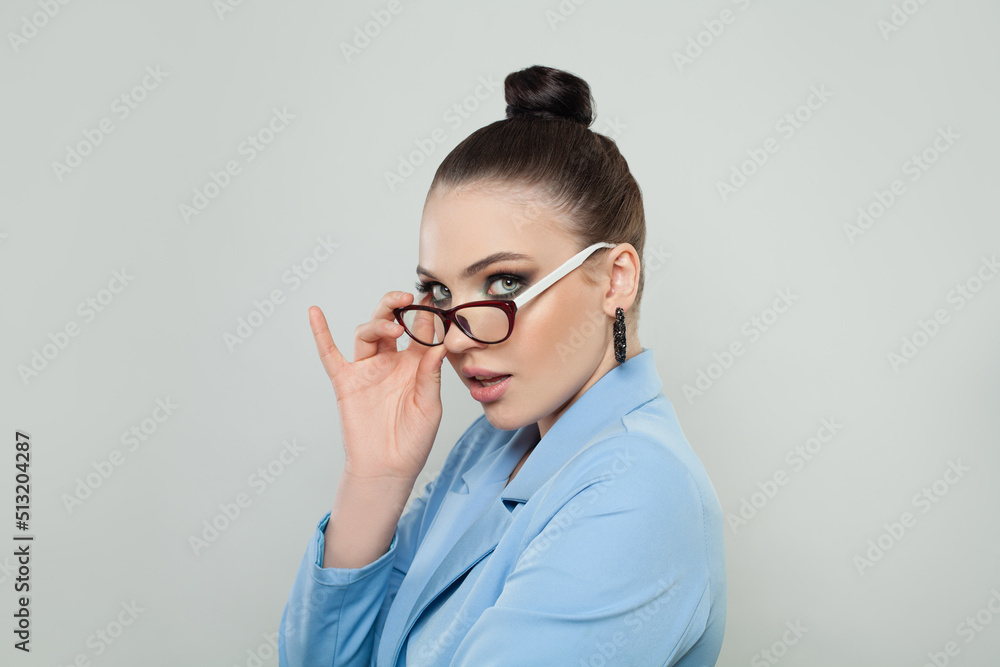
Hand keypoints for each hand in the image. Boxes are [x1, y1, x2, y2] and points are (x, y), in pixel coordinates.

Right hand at [308, 292, 448, 480]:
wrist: (388, 469)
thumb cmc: (413, 441)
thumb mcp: (430, 407)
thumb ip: (431, 375)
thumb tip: (440, 345)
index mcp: (415, 365)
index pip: (421, 332)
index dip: (427, 317)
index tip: (435, 302)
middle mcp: (391, 362)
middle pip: (390, 323)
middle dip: (398, 307)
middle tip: (408, 298)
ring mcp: (367, 370)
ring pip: (367, 334)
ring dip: (378, 323)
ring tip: (394, 326)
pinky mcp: (346, 382)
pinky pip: (330, 355)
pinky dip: (321, 334)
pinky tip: (314, 313)